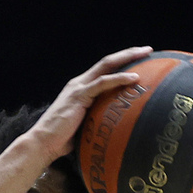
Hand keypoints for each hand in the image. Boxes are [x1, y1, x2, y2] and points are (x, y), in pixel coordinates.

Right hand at [23, 46, 153, 164]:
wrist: (44, 142)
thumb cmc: (63, 139)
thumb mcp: (85, 124)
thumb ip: (98, 118)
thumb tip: (116, 127)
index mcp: (82, 88)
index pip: (105, 70)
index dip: (122, 62)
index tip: (140, 60)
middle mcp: (80, 83)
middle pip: (108, 62)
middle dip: (129, 53)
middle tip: (148, 49)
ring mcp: (79, 88)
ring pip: (107, 66)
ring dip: (127, 58)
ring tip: (146, 55)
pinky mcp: (79, 96)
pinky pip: (102, 83)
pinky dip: (119, 79)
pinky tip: (134, 78)